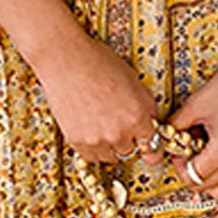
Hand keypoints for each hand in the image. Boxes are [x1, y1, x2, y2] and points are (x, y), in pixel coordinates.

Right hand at [32, 29, 166, 166]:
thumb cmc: (97, 63)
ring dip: (111, 147)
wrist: (65, 60)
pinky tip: (92, 132)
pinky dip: (93, 148)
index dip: (151, 146)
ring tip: (104, 127)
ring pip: (110, 157)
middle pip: (131, 153)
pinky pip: (90, 156)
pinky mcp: (76, 141)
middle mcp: (119, 133)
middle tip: (121, 127)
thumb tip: (151, 121)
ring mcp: (97, 139)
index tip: (148, 147)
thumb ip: (146, 106)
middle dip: (129, 142)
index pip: (153, 148)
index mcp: (137, 118)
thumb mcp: (134, 80)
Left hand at [165, 41, 217, 208]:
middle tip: (190, 153)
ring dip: (210, 182)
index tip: (180, 150)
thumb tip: (165, 139)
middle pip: (206, 187)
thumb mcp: (196, 105)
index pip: (191, 176)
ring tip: (206, 162)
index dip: (179, 165)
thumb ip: (176, 127)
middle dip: (192, 172)